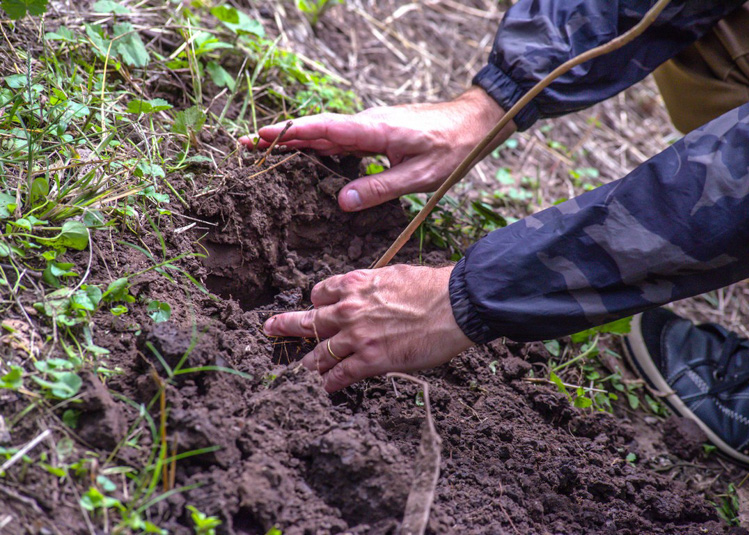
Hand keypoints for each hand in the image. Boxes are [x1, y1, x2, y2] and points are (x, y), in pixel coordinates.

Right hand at [240, 87, 514, 211]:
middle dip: (281, 136)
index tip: (261, 136)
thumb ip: (380, 188)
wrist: (472, 123)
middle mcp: (366, 124)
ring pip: (325, 133)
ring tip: (264, 149)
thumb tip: (342, 203)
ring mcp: (370, 126)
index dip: (291, 134)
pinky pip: (339, 138)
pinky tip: (305, 155)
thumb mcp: (418, 176)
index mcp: (373, 130)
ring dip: (295, 140)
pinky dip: (317, 144)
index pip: (323, 129)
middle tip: (246, 145)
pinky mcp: (375, 132)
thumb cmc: (450, 149)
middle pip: (316, 129)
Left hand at [263, 265, 472, 391]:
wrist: (455, 305)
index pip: (321, 292)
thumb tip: (373, 294)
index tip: (317, 308)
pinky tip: (325, 388)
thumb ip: (374, 287)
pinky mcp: (370, 361)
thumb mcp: (395, 275)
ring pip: (320, 353)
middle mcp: (349, 309)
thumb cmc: (433, 287)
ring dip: (310, 362)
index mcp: (355, 284)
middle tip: (269, 329)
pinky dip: (330, 383)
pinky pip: (340, 375)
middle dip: (285, 326)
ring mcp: (357, 337)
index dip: (317, 302)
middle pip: (308, 321)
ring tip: (303, 368)